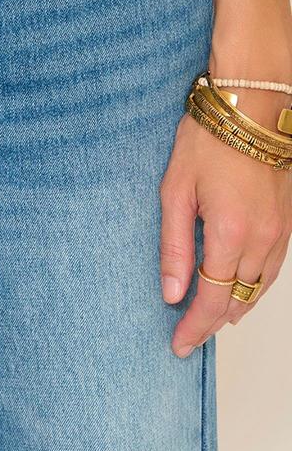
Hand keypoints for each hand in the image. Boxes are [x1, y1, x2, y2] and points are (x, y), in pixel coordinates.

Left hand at [159, 86, 291, 356]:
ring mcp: (279, 232)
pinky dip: (254, 287)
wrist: (250, 106)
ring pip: (259, 289)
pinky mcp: (287, 222)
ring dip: (235, 308)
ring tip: (210, 321)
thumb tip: (171, 293)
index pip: (212, 300)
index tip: (178, 344)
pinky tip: (239, 290)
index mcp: (228, 233)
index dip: (194, 328)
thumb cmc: (208, 139)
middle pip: (237, 301)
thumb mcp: (174, 190)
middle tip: (187, 335)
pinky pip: (273, 270)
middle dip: (212, 323)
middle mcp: (260, 240)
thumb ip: (173, 246)